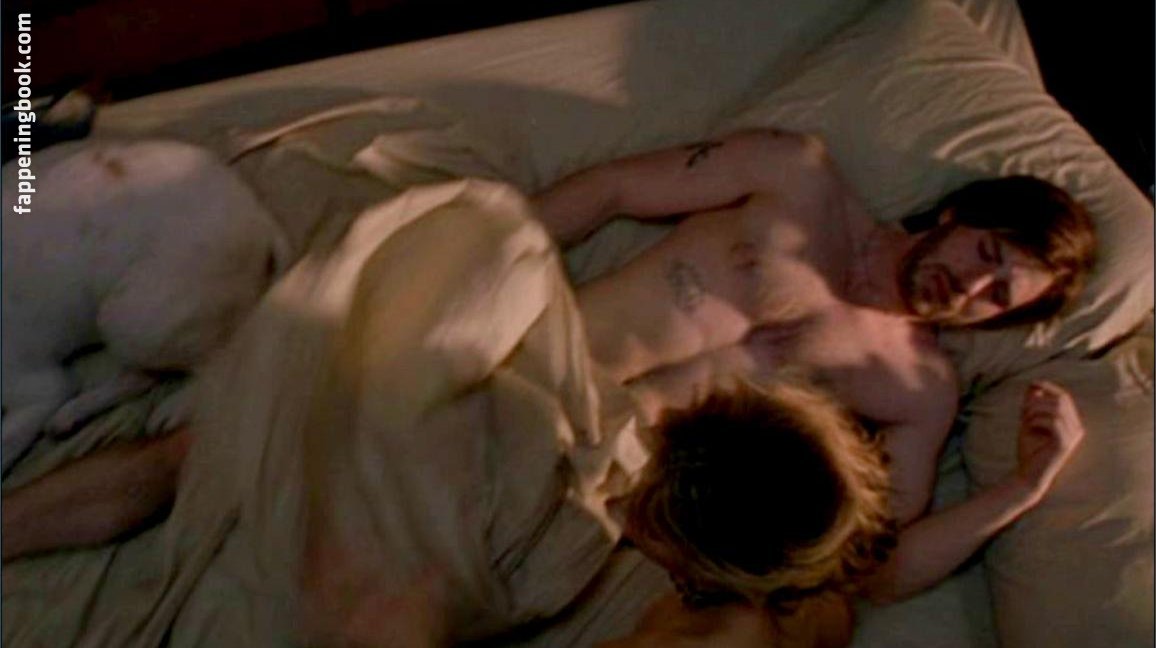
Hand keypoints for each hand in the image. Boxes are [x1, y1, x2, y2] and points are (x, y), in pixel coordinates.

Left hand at [1015, 381, 1085, 499]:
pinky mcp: (1065, 444)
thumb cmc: (1029, 449)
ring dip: (1035, 410)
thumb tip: (1034, 385)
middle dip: (1038, 400)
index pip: (1064, 397)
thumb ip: (1032, 404)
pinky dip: (1037, 420)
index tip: (1032, 383)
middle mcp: (1077, 429)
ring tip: (1023, 420)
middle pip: (1061, 399)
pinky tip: (1028, 427)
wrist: (1027, 474)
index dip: (1049, 387)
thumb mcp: (1029, 422)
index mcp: (1071, 423)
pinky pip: (1053, 421)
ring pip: (1056, 408)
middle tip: (1023, 411)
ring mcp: (1073, 437)